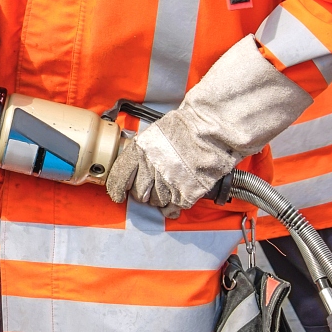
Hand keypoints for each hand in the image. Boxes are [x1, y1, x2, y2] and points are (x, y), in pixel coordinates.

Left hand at [106, 35, 311, 216]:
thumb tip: (136, 164)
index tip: (118, 194)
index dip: (116, 189)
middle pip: (138, 193)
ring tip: (171, 187)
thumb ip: (144, 150)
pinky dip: (177, 204)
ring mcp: (168, 181)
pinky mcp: (186, 192)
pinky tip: (181, 195)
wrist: (215, 127)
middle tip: (152, 187)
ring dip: (161, 198)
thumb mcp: (156, 133)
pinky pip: (175, 206)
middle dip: (143, 193)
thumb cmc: (189, 126)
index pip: (119, 177)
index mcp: (139, 151)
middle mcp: (150, 168)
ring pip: (156, 201)